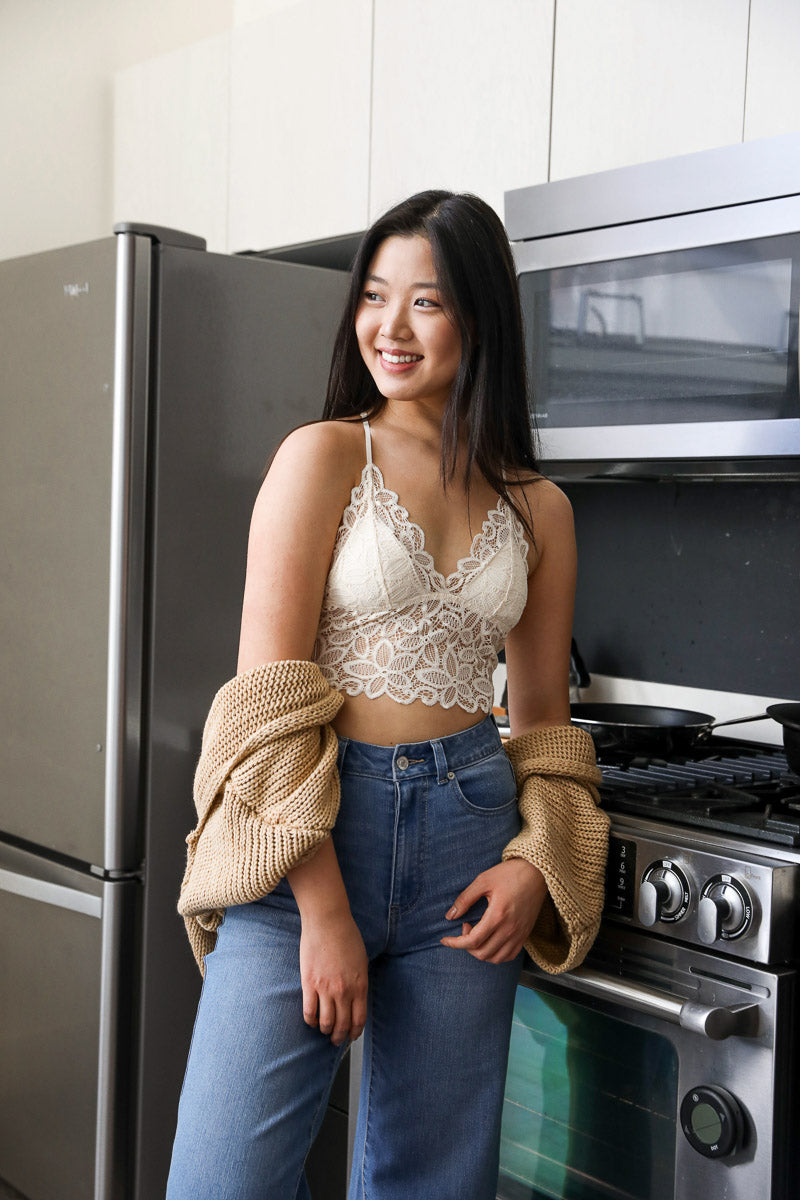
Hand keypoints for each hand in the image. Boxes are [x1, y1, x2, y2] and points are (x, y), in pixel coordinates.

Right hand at [299, 911, 367, 1044]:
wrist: (328, 921)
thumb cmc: (346, 936)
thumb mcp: (361, 961)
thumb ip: (359, 981)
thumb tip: (356, 998)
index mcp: (360, 985)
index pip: (359, 1019)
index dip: (355, 1032)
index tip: (351, 1036)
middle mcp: (344, 991)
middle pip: (342, 1024)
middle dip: (340, 1037)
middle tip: (336, 1040)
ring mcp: (326, 989)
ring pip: (326, 1022)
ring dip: (326, 1031)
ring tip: (324, 1031)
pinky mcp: (309, 984)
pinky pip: (309, 1011)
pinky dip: (310, 1021)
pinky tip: (311, 1020)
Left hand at [440, 859, 547, 962]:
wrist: (537, 872)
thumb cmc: (510, 873)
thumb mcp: (483, 881)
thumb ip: (465, 899)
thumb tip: (450, 915)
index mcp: (498, 916)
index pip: (472, 941)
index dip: (455, 943)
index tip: (445, 939)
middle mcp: (509, 929)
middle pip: (482, 953)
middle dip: (466, 946)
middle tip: (465, 927)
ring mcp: (519, 934)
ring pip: (495, 958)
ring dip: (480, 952)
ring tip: (477, 934)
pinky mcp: (525, 935)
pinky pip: (509, 956)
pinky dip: (496, 955)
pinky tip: (490, 941)